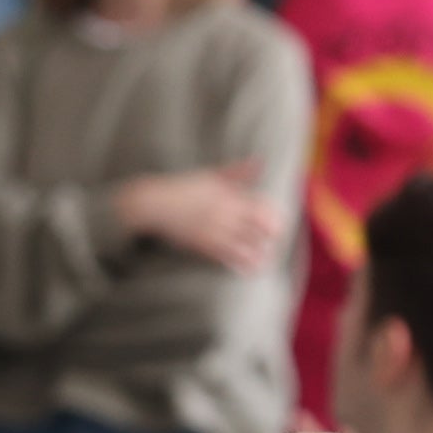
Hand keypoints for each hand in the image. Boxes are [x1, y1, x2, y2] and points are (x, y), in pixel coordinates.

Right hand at [112, 162, 284, 272]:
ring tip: (266, 259)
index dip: (275, 218)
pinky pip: (228, 257)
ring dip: (260, 254)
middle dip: (272, 237)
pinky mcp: (203, 244)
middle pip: (260, 227)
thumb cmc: (182, 187)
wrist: (153, 203)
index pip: (263, 207)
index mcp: (229, 195)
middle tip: (274, 242)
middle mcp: (226, 213)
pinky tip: (250, 269)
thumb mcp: (211, 175)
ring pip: (248, 246)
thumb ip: (237, 172)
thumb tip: (260, 162)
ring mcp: (215, 230)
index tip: (278, 225)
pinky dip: (242, 264)